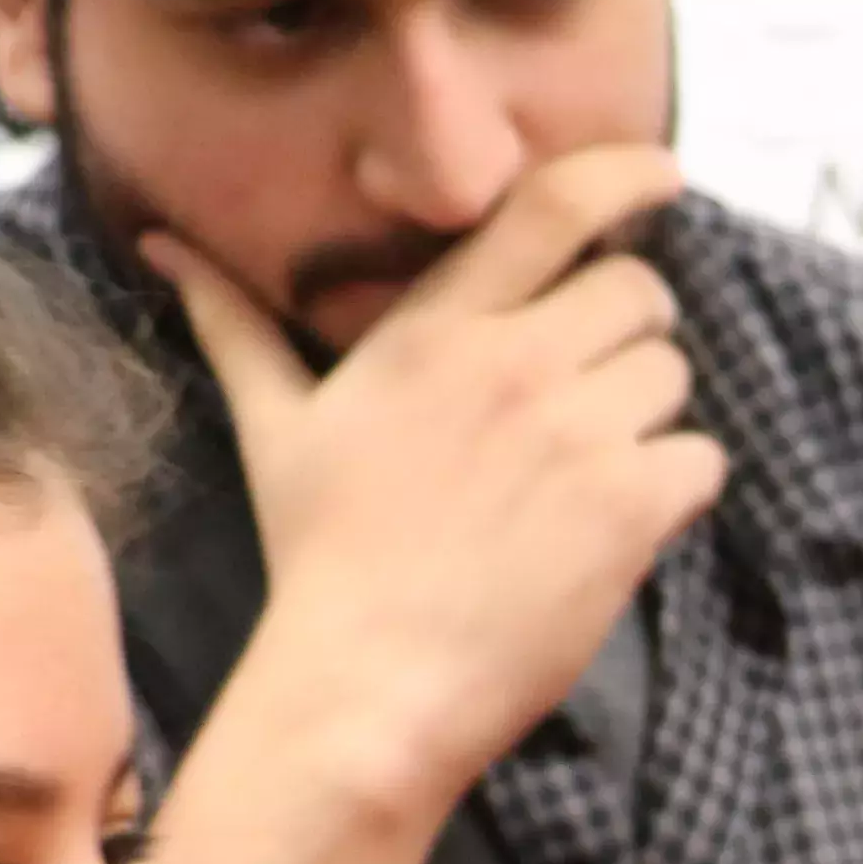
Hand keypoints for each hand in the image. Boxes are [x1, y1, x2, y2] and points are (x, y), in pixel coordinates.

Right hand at [148, 141, 726, 815]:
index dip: (625, 174)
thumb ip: (234, 323)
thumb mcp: (273, 427)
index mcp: (434, 331)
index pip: (552, 207)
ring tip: (585, 472)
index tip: (663, 175)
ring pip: (671, 375)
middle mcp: (512, 363)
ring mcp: (577, 433)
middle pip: (637, 291)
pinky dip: (676, 488)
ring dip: (647, 414)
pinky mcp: (628, 507)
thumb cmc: (319, 558)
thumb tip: (163, 248)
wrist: (366, 689)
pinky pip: (699, 458)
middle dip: (631, 328)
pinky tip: (618, 524)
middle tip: (591, 385)